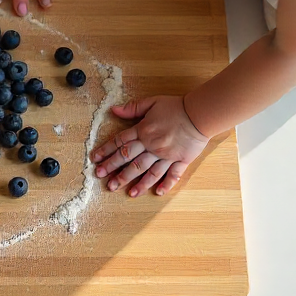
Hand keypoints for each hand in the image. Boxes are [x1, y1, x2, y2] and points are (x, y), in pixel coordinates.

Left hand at [91, 96, 209, 196]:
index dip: (106, 151)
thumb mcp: (152, 102)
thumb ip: (132, 108)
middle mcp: (152, 145)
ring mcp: (166, 155)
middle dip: (115, 171)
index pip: (120, 142)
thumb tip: (114, 110)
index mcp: (143, 131)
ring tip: (127, 193)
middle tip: (104, 181)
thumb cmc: (176, 107)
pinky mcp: (181, 160)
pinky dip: (166, 184)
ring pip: (148, 171)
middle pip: (130, 160)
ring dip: (137, 183)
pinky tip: (158, 193)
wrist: (199, 113)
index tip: (95, 160)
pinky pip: (172, 175)